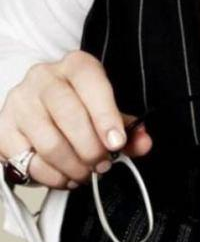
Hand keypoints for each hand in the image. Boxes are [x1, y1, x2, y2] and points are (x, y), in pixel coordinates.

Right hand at [0, 50, 151, 189]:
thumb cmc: (78, 105)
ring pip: (49, 143)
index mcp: (75, 65)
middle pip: (69, 115)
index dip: (105, 115)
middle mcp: (44, 77)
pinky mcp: (4, 129)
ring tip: (86, 173)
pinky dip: (52, 177)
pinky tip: (65, 175)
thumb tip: (143, 143)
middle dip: (90, 148)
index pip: (90, 82)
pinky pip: (29, 162)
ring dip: (73, 167)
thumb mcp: (106, 109)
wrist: (38, 103)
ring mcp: (20, 102)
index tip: (116, 143)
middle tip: (103, 165)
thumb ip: (128, 127)